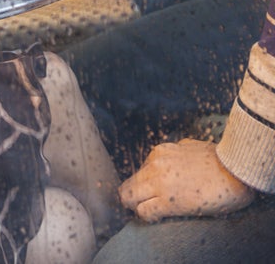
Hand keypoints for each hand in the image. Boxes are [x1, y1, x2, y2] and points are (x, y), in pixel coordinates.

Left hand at [120, 138, 254, 220]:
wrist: (234, 172)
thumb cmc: (218, 162)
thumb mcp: (189, 147)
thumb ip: (175, 152)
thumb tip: (172, 156)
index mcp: (160, 152)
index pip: (140, 172)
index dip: (144, 186)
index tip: (152, 194)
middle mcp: (155, 165)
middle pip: (129, 186)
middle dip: (133, 198)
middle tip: (145, 206)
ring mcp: (160, 183)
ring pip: (129, 198)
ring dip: (137, 207)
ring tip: (151, 213)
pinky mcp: (168, 202)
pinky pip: (144, 212)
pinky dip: (148, 217)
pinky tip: (158, 218)